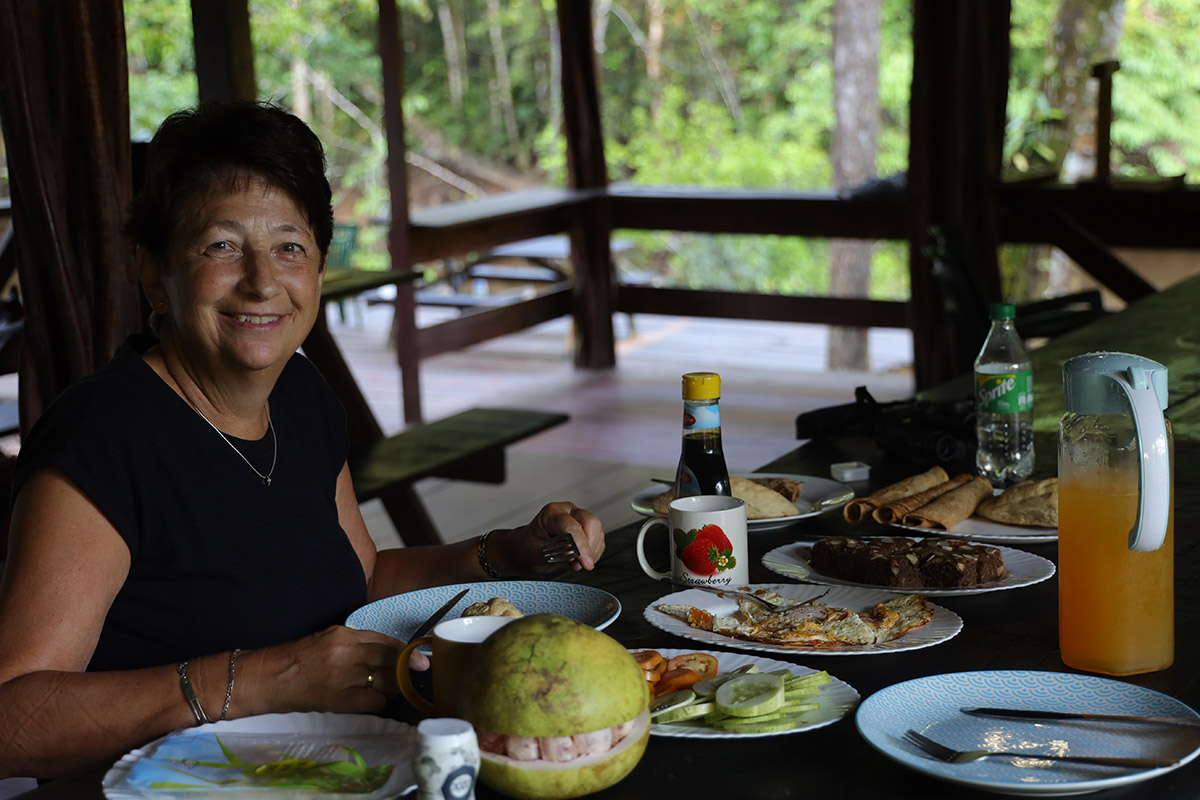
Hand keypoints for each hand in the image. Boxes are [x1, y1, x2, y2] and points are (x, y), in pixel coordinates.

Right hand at [248, 625, 407, 714]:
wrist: (266, 678)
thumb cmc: (295, 659)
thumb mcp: (327, 639)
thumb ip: (355, 643)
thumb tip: (385, 652)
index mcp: (343, 634)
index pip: (385, 641)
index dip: (406, 651)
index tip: (419, 658)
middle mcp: (346, 651)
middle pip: (391, 659)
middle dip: (407, 668)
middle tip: (414, 675)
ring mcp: (343, 675)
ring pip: (386, 681)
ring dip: (392, 687)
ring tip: (388, 689)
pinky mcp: (339, 699)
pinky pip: (373, 701)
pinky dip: (378, 702)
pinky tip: (372, 701)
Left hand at [501, 501, 605, 575]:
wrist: (526, 549)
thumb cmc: (528, 549)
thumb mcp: (534, 555)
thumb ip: (553, 553)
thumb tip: (573, 552)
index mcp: (551, 513)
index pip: (572, 526)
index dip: (581, 545)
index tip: (585, 562)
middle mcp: (567, 511)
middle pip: (591, 523)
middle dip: (589, 547)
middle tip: (579, 565)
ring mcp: (578, 517)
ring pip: (598, 532)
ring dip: (591, 552)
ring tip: (573, 563)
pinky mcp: (587, 528)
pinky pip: (599, 540)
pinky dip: (593, 554)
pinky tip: (578, 559)